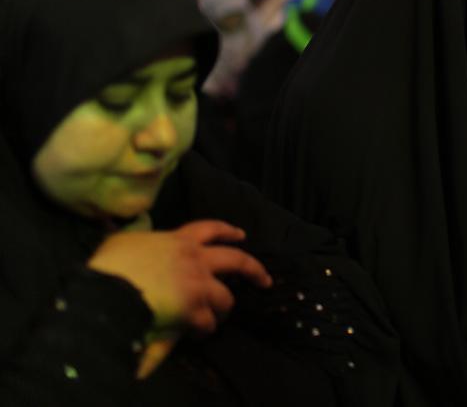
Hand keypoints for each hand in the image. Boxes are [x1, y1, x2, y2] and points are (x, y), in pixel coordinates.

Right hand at [88, 220, 271, 333]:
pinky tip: (197, 333)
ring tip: (216, 318)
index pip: (210, 229)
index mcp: (178, 240)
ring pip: (226, 298)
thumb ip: (132, 239)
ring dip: (223, 309)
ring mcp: (197, 284)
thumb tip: (122, 234)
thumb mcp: (120, 242)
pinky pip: (208, 322)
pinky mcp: (193, 309)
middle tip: (265, 281)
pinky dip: (204, 329)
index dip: (228, 231)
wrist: (106, 291)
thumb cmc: (108, 265)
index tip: (241, 235)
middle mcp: (195, 259)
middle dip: (255, 271)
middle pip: (237, 261)